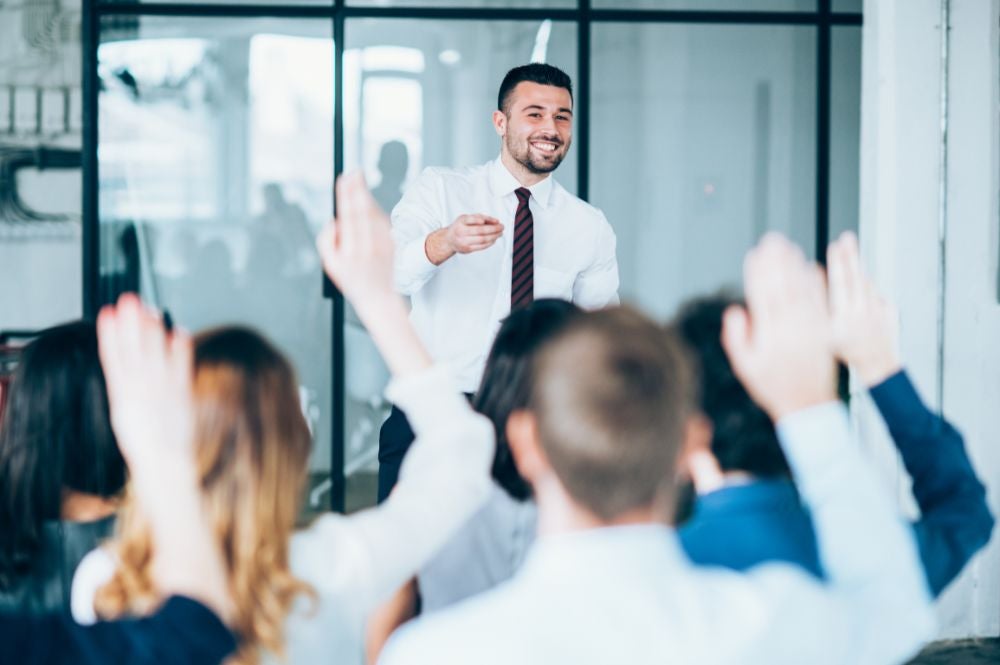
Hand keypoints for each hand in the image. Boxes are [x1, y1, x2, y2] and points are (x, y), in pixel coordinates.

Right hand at [96, 293, 194, 490]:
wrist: (163, 464)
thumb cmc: (145, 443)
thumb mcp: (124, 414)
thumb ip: (126, 389)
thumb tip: (125, 366)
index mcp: (121, 395)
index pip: (112, 357)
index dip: (110, 333)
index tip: (107, 313)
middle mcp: (140, 390)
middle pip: (134, 350)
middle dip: (131, 323)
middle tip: (129, 299)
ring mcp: (161, 391)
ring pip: (155, 354)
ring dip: (153, 329)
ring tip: (150, 309)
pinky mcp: (181, 394)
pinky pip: (181, 366)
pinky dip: (180, 348)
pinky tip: (179, 330)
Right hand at [318, 172, 431, 376]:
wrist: (378, 298)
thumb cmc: (351, 280)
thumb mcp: (330, 265)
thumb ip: (327, 241)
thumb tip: (334, 221)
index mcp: (350, 251)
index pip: (347, 216)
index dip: (346, 196)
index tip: (344, 180)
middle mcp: (367, 247)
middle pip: (362, 211)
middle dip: (357, 190)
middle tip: (354, 173)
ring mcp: (382, 246)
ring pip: (374, 214)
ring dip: (366, 196)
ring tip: (359, 181)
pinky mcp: (391, 244)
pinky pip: (382, 221)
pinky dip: (375, 209)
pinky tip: (368, 200)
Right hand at [425, 214, 503, 264]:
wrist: (449, 240)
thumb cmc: (460, 227)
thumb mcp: (465, 218)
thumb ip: (478, 217)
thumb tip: (495, 221)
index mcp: (460, 222)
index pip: (471, 219)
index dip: (482, 220)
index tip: (494, 220)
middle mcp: (461, 232)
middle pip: (480, 231)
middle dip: (494, 229)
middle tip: (502, 227)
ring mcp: (463, 242)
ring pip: (482, 240)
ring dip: (494, 236)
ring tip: (500, 233)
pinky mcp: (467, 249)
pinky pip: (481, 246)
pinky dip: (490, 243)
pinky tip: (494, 239)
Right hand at [722, 233, 836, 420]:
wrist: (807, 404)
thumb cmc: (772, 386)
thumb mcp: (745, 366)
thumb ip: (736, 338)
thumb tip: (736, 310)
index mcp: (769, 335)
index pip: (762, 296)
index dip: (757, 273)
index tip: (754, 254)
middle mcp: (791, 329)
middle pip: (783, 287)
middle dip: (777, 261)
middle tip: (773, 239)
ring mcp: (810, 328)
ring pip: (802, 291)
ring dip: (796, 267)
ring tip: (790, 247)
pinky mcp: (824, 331)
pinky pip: (821, 302)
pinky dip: (816, 284)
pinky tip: (811, 268)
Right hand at [827, 231, 900, 385]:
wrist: (877, 365)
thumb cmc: (846, 351)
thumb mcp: (824, 334)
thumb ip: (819, 306)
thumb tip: (814, 280)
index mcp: (844, 319)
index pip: (840, 286)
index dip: (837, 265)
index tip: (834, 247)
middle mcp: (862, 313)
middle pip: (855, 279)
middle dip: (850, 257)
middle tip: (847, 238)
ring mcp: (878, 311)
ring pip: (867, 284)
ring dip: (858, 267)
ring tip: (851, 248)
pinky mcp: (890, 311)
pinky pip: (877, 294)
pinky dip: (868, 287)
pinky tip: (861, 282)